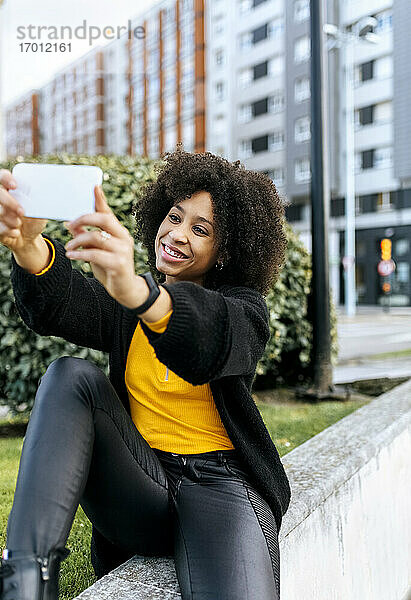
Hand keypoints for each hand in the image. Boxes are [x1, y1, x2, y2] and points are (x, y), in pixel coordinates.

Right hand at [0, 169, 47, 252]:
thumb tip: (48, 193)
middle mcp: (1, 198)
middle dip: (10, 203)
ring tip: (19, 224)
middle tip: (22, 212)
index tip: (15, 186)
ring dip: (11, 220)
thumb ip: (38, 200)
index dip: (6, 178)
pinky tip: (15, 232)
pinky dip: (8, 231)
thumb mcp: (40, 209)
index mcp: (11, 189)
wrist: (29, 237)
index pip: (3, 176)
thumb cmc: (34, 219)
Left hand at [65, 186, 139, 304]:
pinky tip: (72, 255)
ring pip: (96, 237)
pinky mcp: (119, 264)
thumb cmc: (110, 267)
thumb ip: (86, 237)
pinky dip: (80, 254)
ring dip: (78, 241)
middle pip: (104, 219)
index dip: (100, 199)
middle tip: (69, 225)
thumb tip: (72, 225)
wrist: (125, 289)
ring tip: (69, 247)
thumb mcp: (96, 250)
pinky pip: (95, 254)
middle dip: (84, 219)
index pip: (108, 212)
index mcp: (119, 232)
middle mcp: (123, 237)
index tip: (94, 186)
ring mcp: (122, 250)